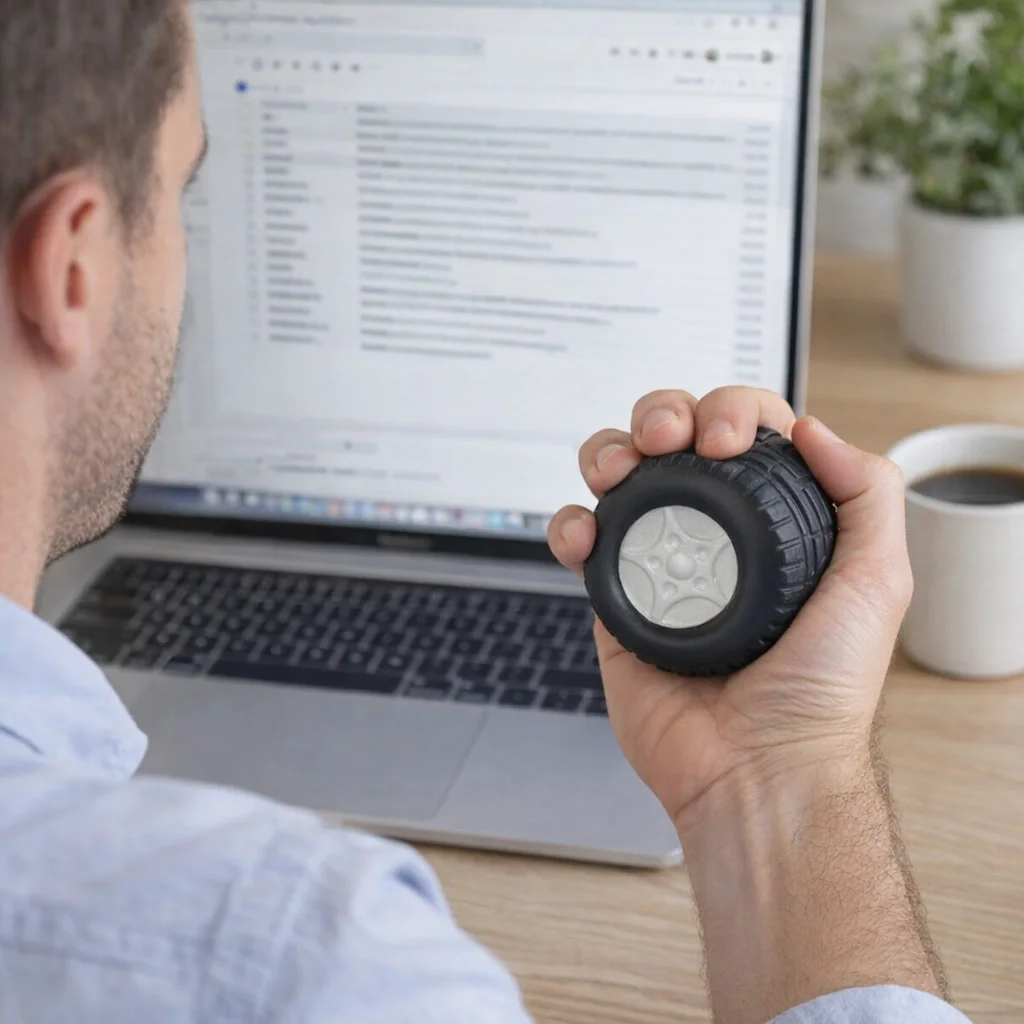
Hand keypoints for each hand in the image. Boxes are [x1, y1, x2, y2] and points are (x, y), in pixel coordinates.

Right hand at [548, 387, 912, 833]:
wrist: (755, 768)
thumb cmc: (818, 694)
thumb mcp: (877, 584)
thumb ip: (867, 495)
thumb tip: (813, 429)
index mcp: (775, 520)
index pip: (748, 433)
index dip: (730, 412)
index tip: (724, 440)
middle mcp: (716, 532)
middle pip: (676, 438)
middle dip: (663, 413)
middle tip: (668, 437)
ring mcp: (661, 560)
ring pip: (622, 474)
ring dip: (610, 449)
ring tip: (618, 470)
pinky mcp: (617, 597)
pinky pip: (581, 539)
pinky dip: (570, 523)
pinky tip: (585, 536)